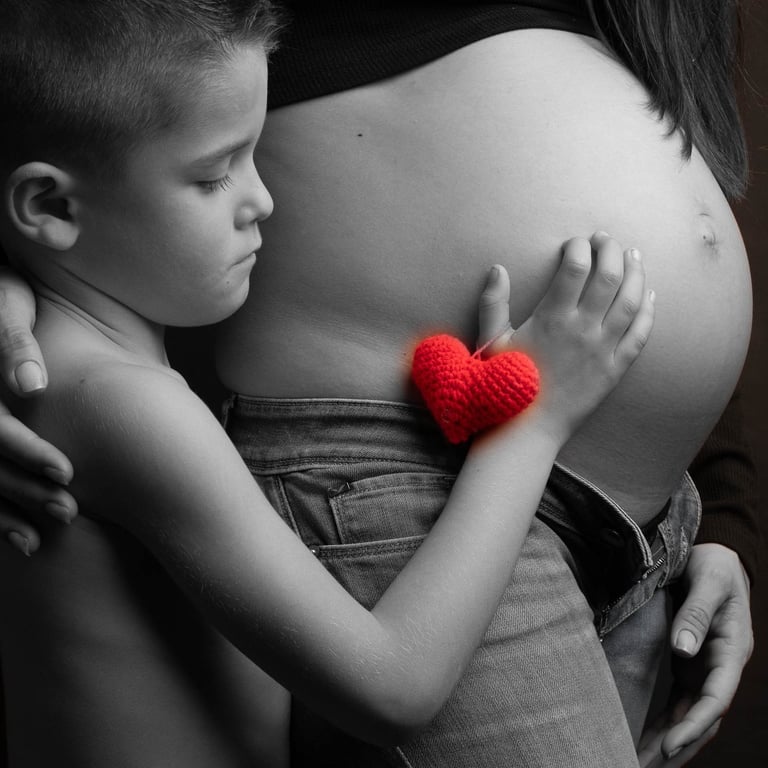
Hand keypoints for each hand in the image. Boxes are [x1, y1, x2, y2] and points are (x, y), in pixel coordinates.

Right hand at [0, 266, 76, 553]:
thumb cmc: (6, 294)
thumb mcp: (8, 305)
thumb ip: (15, 344)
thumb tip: (33, 388)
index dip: (28, 452)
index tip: (68, 472)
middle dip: (24, 491)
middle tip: (69, 512)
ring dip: (7, 510)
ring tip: (44, 537)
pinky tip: (21, 538)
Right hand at [478, 232, 654, 442]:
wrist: (527, 429)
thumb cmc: (503, 385)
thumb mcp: (491, 342)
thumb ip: (493, 303)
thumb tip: (497, 268)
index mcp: (551, 319)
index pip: (576, 268)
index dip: (579, 248)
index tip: (575, 243)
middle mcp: (582, 330)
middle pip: (609, 277)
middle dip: (611, 250)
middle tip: (606, 240)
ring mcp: (603, 350)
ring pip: (631, 301)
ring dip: (635, 272)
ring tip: (633, 255)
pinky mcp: (615, 369)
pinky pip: (640, 334)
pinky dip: (648, 310)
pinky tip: (649, 294)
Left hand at [643, 543, 752, 760]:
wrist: (716, 555)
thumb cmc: (714, 565)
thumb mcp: (708, 581)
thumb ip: (696, 613)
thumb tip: (682, 649)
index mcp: (730, 650)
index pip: (716, 699)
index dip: (694, 725)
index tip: (670, 747)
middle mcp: (718, 666)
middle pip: (700, 717)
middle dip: (677, 746)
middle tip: (641, 765)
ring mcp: (703, 667)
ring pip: (687, 713)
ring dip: (666, 739)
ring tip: (636, 760)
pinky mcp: (687, 662)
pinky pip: (676, 699)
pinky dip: (662, 719)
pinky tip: (644, 735)